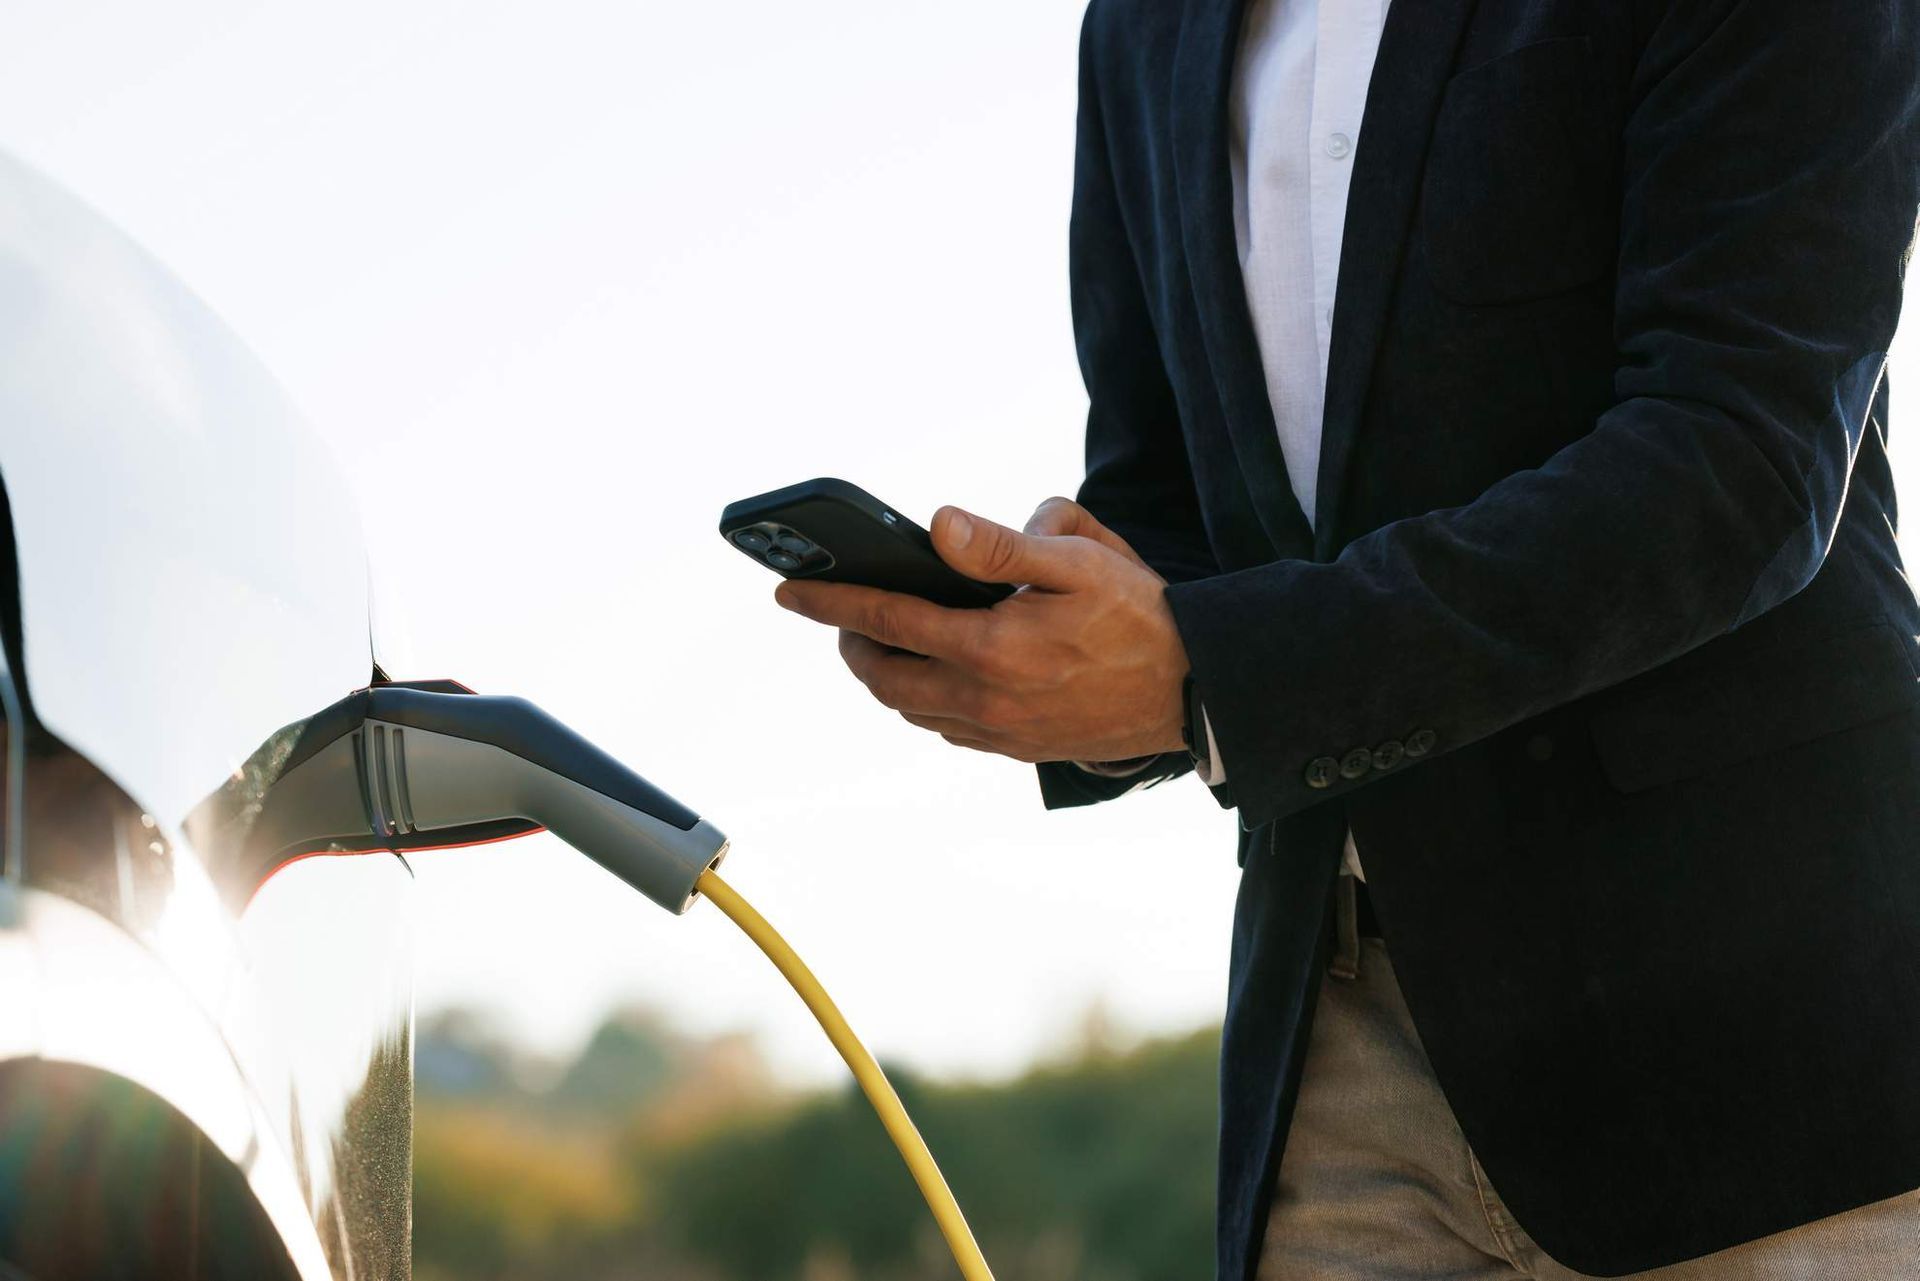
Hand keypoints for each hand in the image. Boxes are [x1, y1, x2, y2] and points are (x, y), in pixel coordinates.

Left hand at [774, 498, 1190, 763]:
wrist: (1195, 692)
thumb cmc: (1140, 616)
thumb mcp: (1078, 560)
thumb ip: (1002, 546)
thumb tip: (936, 528)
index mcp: (992, 648)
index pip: (886, 622)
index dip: (831, 603)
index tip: (789, 590)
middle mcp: (985, 699)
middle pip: (885, 678)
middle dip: (853, 645)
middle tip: (846, 615)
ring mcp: (1000, 732)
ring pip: (912, 709)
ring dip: (887, 676)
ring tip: (887, 640)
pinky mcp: (1018, 750)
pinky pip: (948, 728)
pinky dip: (925, 699)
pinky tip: (939, 672)